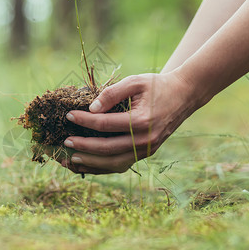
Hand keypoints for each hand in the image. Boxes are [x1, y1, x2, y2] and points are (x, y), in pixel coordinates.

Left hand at [61, 72, 197, 174]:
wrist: (184, 95)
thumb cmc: (157, 85)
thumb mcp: (135, 81)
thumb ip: (112, 93)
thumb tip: (91, 109)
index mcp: (141, 121)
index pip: (105, 124)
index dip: (84, 120)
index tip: (68, 115)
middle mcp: (145, 140)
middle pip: (107, 149)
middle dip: (83, 147)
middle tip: (64, 142)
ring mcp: (147, 149)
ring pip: (114, 164)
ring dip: (90, 164)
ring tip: (70, 161)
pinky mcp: (146, 153)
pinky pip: (122, 164)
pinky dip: (103, 167)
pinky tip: (87, 165)